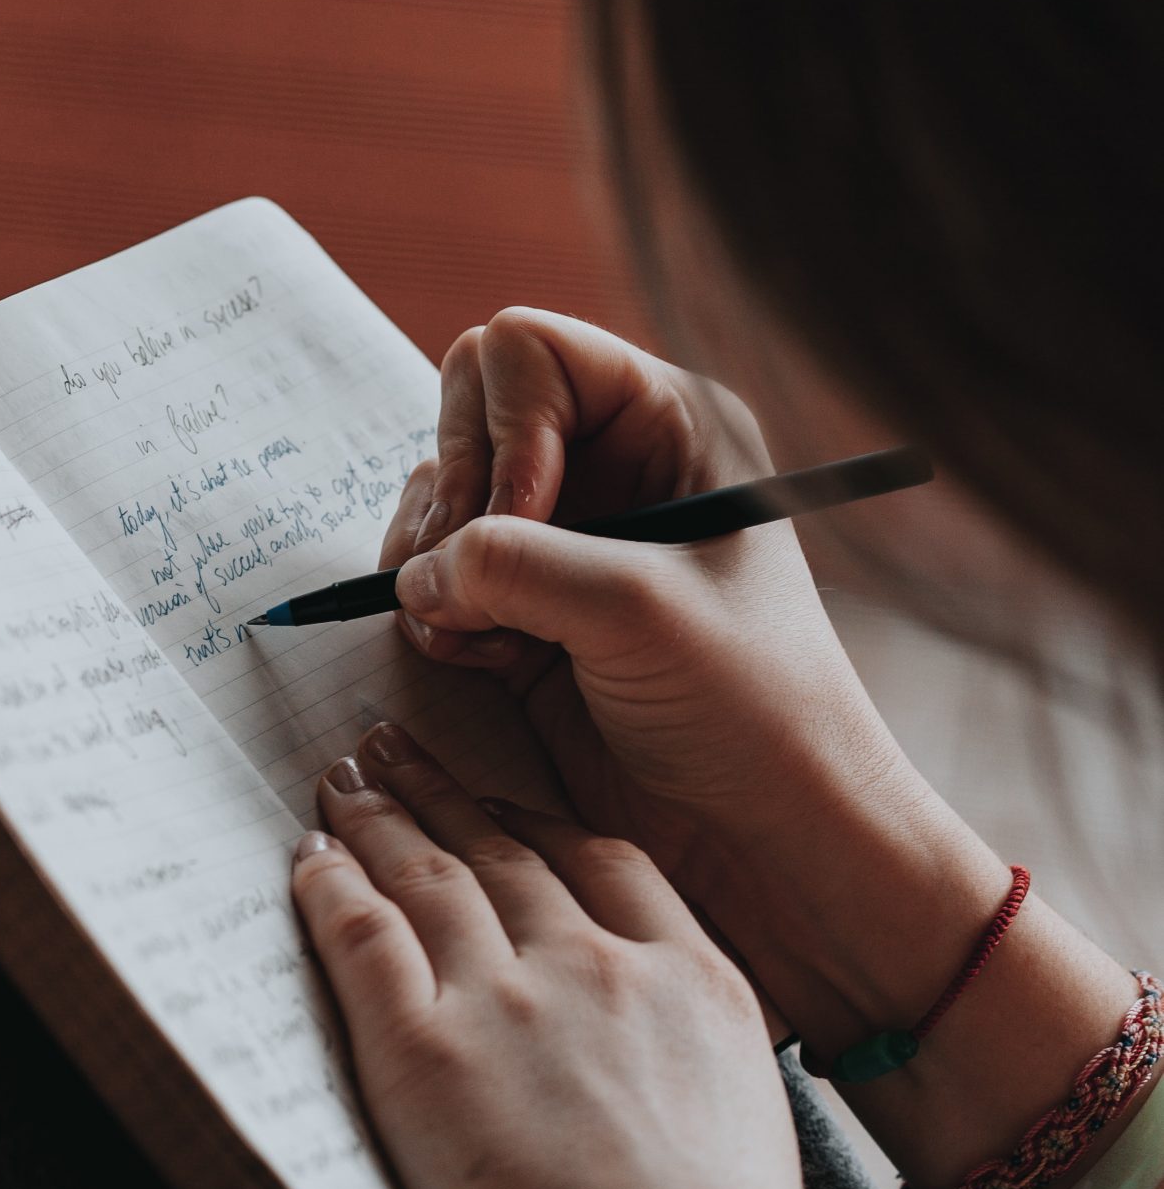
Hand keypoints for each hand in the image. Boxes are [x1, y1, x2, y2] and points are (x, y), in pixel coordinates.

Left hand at [292, 721, 818, 1188]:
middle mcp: (599, 964)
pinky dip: (329, 888)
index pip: (606, 861)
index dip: (539, 817)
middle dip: (443, 792)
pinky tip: (309, 861)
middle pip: (504, 848)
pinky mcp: (420, 1046)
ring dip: (378, 817)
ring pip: (428, 872)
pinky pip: (361, 935)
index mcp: (694, 981)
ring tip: (344, 781)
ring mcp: (507, 997)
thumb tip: (654, 1095)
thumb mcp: (747, 1141)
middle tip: (396, 750)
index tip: (504, 799)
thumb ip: (691, 1082)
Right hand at [379, 310, 1007, 1054]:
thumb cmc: (751, 708)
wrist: (771, 835)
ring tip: (482, 635)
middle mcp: (612, 466)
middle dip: (453, 496)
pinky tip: (485, 662)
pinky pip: (434, 576)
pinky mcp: (525, 612)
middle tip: (473, 583)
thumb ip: (512, 561)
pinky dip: (435, 614)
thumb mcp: (634, 610)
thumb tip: (417, 571)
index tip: (526, 522)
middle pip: (464, 413)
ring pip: (438, 499)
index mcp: (668, 423)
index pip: (527, 353)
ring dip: (435, 564)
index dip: (505, 430)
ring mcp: (562, 540)